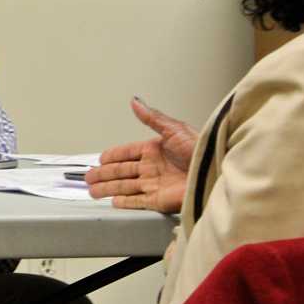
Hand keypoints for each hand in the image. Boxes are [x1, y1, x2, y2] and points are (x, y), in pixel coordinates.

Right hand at [85, 97, 196, 212]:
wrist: (214, 171)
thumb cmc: (200, 149)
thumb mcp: (174, 128)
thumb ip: (152, 118)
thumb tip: (135, 102)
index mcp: (154, 149)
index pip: (127, 153)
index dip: (112, 156)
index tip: (99, 159)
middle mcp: (152, 167)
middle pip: (121, 171)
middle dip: (103, 174)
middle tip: (88, 178)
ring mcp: (154, 184)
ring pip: (124, 187)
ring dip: (108, 188)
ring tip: (93, 191)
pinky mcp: (159, 200)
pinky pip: (137, 201)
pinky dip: (125, 202)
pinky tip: (114, 201)